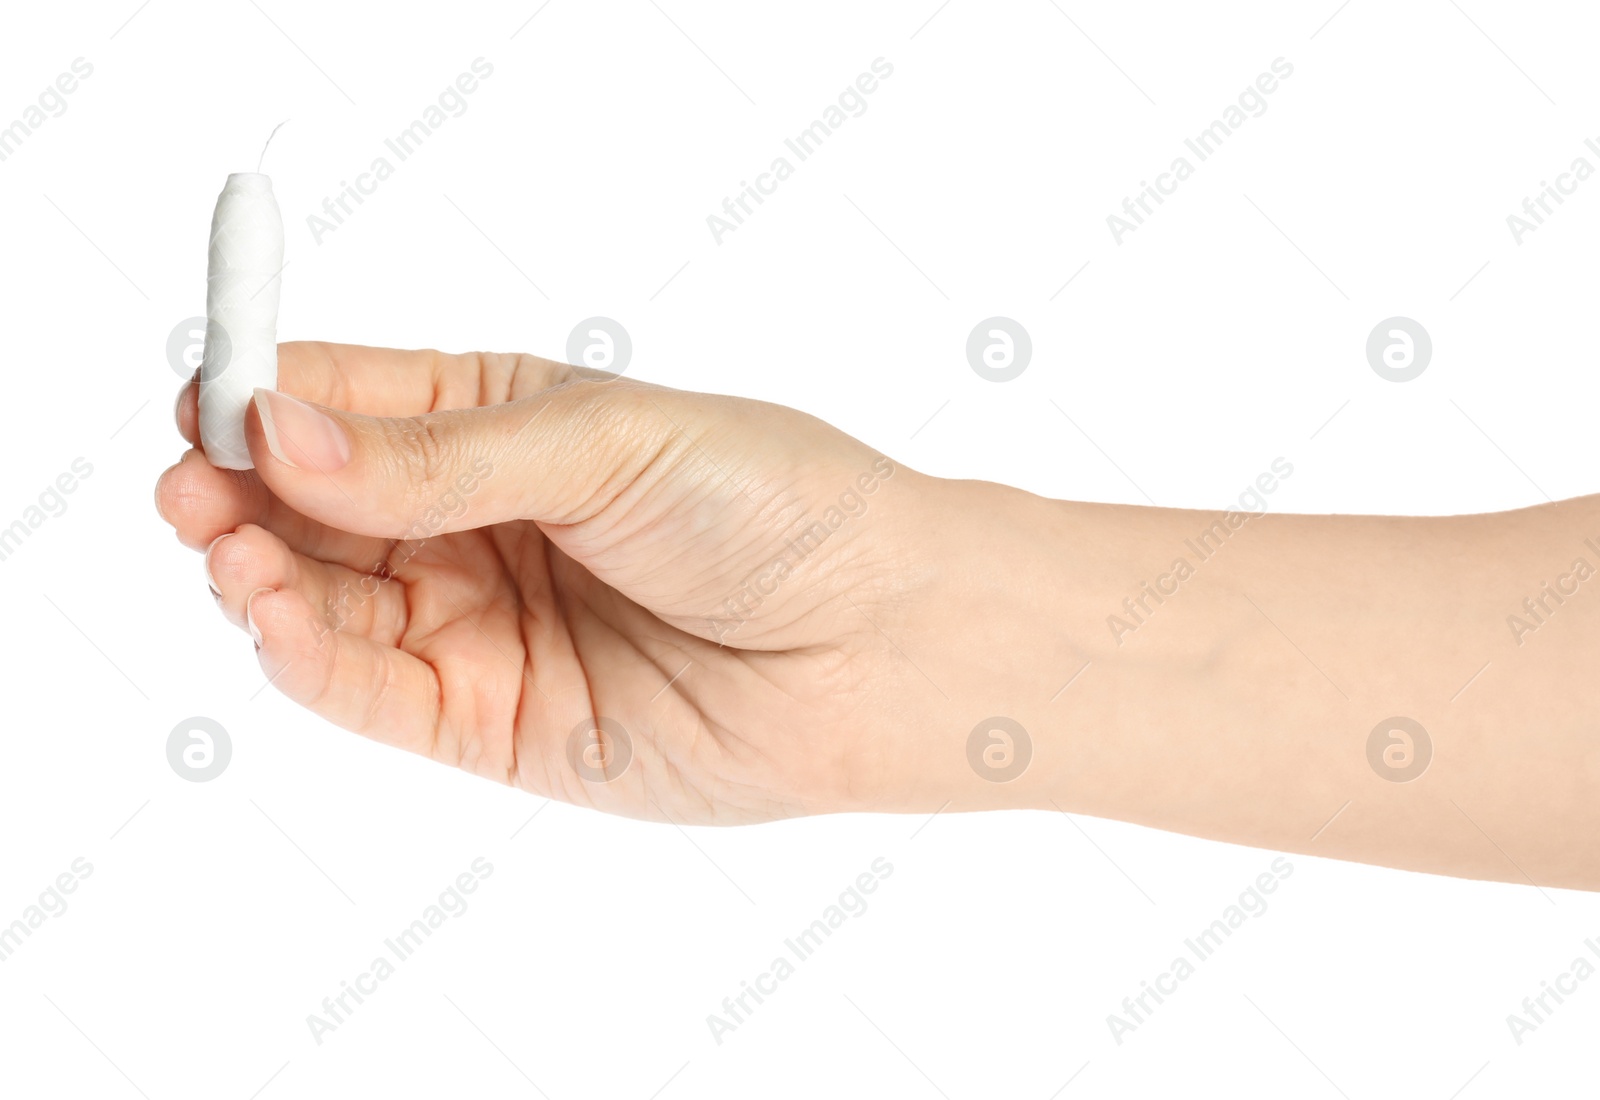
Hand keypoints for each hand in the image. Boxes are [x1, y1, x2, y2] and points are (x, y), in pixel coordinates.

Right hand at [155, 343, 1016, 822]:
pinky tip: (276, 617)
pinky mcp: (495, 721)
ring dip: (260, 577)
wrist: (885, 640)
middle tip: (192, 487)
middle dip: (240, 494)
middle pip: (313, 507)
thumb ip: (443, 454)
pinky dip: (310, 658)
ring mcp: (479, 624)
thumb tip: (279, 429)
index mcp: (501, 421)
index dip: (262, 397)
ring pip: (325, 601)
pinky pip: (374, 692)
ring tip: (231, 550)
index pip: (343, 401)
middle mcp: (476, 522)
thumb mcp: (605, 443)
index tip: (206, 396)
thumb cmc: (776, 505)